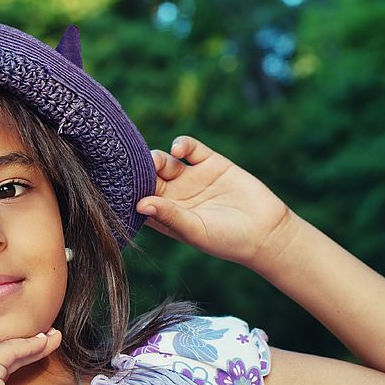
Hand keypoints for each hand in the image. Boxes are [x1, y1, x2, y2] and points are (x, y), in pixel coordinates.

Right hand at [0, 329, 62, 384]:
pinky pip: (10, 350)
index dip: (15, 350)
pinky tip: (48, 344)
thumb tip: (20, 359)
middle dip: (24, 344)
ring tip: (55, 338)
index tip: (39, 344)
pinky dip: (31, 346)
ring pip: (3, 349)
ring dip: (33, 343)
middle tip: (51, 337)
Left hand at [137, 136, 297, 267]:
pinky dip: (181, 144)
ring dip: (157, 158)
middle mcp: (174, 195)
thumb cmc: (227, 240)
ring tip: (158, 162)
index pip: (138, 199)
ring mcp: (192, 178)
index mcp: (165, 215)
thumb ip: (169, 215)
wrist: (266, 231)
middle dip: (140, 171)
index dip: (128, 192)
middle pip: (148, 177)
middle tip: (135, 169)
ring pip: (164, 161)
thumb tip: (140, 204)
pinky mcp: (211, 163)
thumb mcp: (194, 230)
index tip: (118, 185)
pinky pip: (190, 148)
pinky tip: (178, 150)